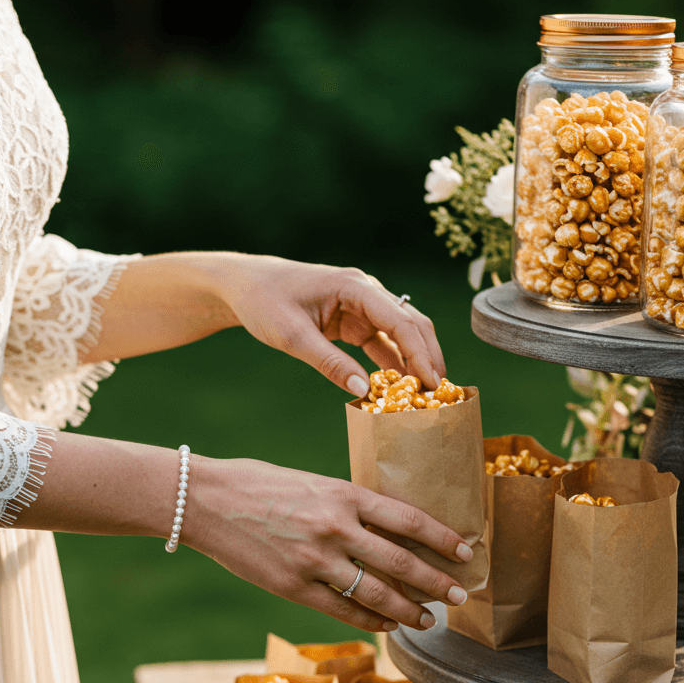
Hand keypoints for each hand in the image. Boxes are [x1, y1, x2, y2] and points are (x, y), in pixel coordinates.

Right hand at [185, 455, 469, 632]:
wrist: (204, 500)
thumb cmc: (257, 484)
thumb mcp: (312, 482)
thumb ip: (347, 504)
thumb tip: (386, 526)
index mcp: (343, 494)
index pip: (408, 518)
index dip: (442, 537)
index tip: (465, 550)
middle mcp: (335, 528)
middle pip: (400, 562)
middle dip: (436, 582)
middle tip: (459, 594)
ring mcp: (314, 561)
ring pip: (376, 594)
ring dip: (407, 610)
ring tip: (427, 620)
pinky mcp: (292, 587)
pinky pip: (342, 611)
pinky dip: (369, 620)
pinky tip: (386, 626)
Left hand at [213, 255, 445, 394]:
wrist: (243, 286)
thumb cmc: (264, 301)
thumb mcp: (292, 336)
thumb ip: (330, 364)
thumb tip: (365, 392)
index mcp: (355, 287)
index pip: (401, 321)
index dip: (421, 353)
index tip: (433, 383)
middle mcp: (366, 293)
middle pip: (411, 325)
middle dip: (428, 357)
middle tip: (440, 393)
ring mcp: (361, 307)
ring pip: (400, 336)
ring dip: (412, 363)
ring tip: (424, 396)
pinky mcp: (353, 321)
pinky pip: (381, 343)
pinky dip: (391, 364)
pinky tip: (398, 388)